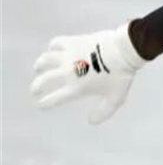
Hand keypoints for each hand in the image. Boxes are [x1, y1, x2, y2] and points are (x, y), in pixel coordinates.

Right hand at [31, 23, 146, 123]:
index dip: (46, 103)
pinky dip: (52, 47)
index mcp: (77, 88)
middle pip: (44, 80)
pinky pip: (56, 43)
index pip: (55, 99)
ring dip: (40, 65)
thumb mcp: (115, 99)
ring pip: (45, 60)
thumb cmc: (121, 76)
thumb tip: (91, 121)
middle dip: (37, 86)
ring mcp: (69, 56)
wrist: (124, 51)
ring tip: (39, 68)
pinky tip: (54, 49)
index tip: (41, 105)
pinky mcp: (72, 42)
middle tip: (35, 89)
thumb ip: (103, 112)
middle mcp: (69, 73)